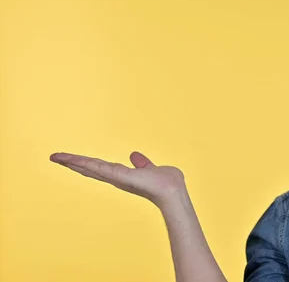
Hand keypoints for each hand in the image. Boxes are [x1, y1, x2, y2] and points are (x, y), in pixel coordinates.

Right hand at [50, 151, 185, 207]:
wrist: (173, 193)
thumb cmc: (168, 184)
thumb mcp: (154, 168)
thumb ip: (143, 163)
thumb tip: (135, 155)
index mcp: (124, 176)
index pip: (101, 167)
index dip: (86, 163)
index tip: (71, 159)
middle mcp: (117, 178)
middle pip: (91, 168)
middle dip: (73, 163)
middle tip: (55, 157)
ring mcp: (117, 178)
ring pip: (91, 168)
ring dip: (74, 162)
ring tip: (57, 157)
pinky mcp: (119, 177)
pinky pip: (100, 168)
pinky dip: (85, 164)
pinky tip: (72, 160)